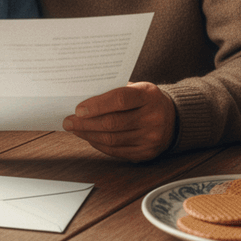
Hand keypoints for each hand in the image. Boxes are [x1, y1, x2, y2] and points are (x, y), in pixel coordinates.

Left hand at [62, 82, 176, 160]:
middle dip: (86, 123)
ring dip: (89, 135)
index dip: (97, 105)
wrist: (172, 118)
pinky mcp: (147, 153)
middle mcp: (153, 118)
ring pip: (112, 140)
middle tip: (68, 121)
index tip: (78, 109)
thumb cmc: (145, 99)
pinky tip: (89, 137)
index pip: (120, 100)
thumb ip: (113, 91)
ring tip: (75, 129)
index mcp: (149, 95)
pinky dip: (99, 145)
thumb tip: (81, 98)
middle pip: (113, 123)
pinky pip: (117, 151)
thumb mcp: (136, 87)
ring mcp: (151, 138)